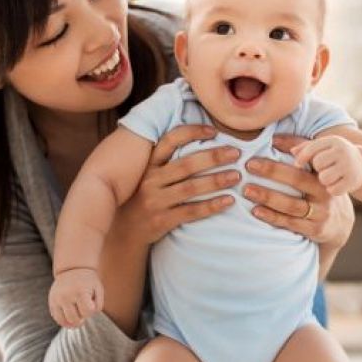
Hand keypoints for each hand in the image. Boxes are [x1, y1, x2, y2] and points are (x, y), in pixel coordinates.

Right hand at [49, 267, 104, 328]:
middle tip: (83, 307)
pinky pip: (57, 319)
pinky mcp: (51, 302)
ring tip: (77, 313)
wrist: (72, 269)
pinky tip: (70, 316)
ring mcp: (57, 299)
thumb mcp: (98, 289)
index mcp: (80, 291)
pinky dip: (65, 321)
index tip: (90, 302)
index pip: (87, 312)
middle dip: (82, 316)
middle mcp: (66, 296)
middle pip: (76, 319)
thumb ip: (97, 306)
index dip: (91, 310)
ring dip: (74, 321)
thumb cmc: (87, 281)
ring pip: (66, 322)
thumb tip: (83, 319)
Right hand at [112, 125, 240, 246]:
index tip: (214, 131)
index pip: (170, 141)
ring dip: (216, 181)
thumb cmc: (144, 197)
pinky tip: (229, 201)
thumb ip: (168, 161)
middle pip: (186, 165)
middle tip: (236, 153)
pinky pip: (191, 211)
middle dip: (213, 157)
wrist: (125, 230)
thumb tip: (203, 141)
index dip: (192, 132)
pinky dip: (212, 206)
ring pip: (190, 188)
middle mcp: (150, 180)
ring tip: (236, 176)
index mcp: (149, 164)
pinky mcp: (162, 220)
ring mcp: (155, 201)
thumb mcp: (149, 176)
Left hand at [241, 134, 355, 248]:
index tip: (264, 147)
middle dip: (272, 171)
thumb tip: (273, 138)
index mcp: (323, 173)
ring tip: (247, 190)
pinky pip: (290, 222)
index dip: (288, 149)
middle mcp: (324, 192)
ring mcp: (321, 212)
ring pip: (291, 204)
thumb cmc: (319, 188)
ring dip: (268, 197)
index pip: (306, 159)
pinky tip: (256, 211)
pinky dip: (272, 216)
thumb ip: (299, 151)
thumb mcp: (315, 170)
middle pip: (297, 180)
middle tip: (249, 165)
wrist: (340, 222)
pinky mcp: (315, 229)